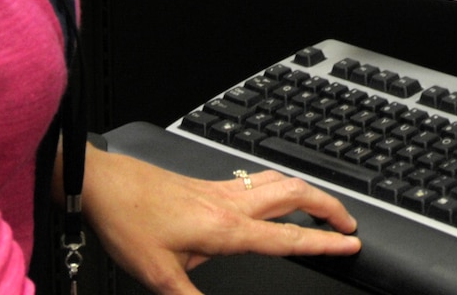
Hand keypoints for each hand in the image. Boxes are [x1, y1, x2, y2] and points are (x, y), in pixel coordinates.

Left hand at [80, 147, 360, 294]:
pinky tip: (273, 192)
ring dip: (308, 191)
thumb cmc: (129, 222)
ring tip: (322, 205)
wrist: (106, 184)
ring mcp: (220, 189)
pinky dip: (280, 184)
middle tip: (348, 223)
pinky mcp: (207, 183)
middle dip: (329, 207)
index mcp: (226, 229)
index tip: (351, 243)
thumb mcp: (159, 277)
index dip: (324, 242)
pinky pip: (257, 179)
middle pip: (295, 195)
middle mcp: (229, 203)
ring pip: (279, 181)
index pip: (287, 237)